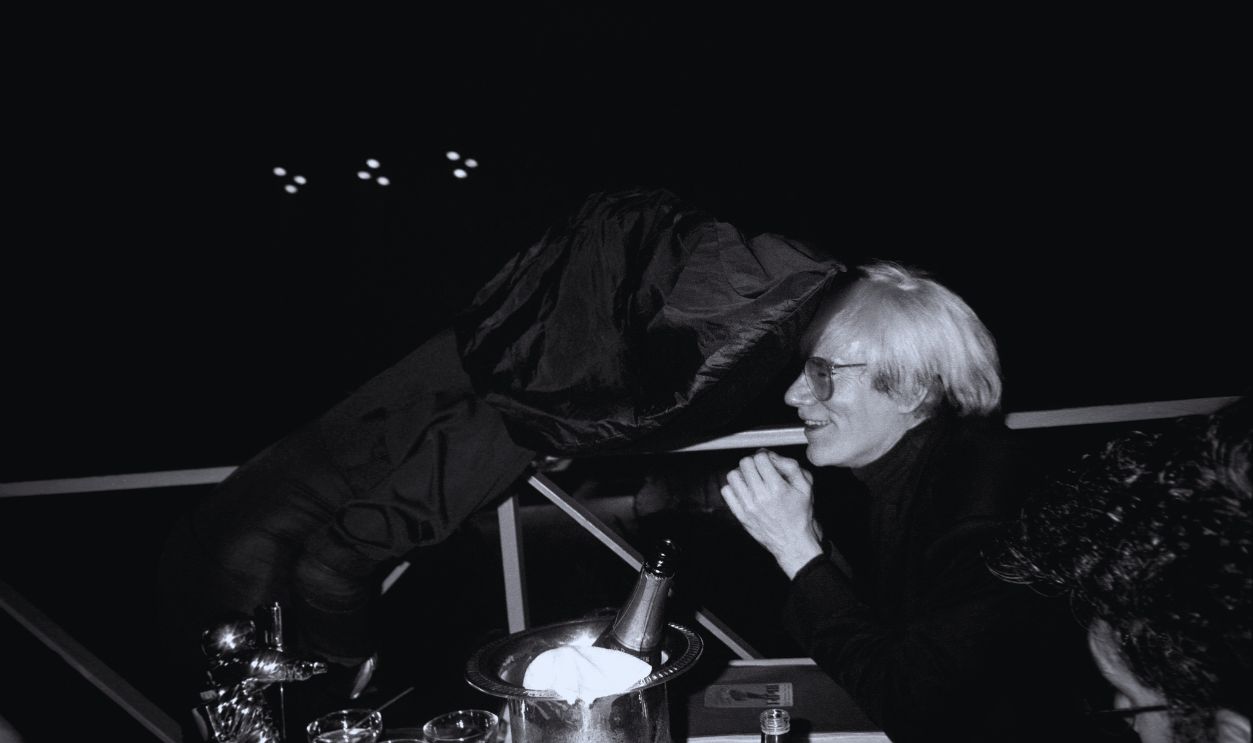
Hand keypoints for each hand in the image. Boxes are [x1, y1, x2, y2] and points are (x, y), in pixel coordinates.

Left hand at [721, 449, 822, 578]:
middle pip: (745, 464)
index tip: (768, 462)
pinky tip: (745, 490)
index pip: (760, 458)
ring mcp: (748, 507)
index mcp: (778, 488)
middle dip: (753, 463)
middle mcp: (761, 497)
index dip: (765, 456)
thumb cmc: (801, 515)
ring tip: (751, 479)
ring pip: (733, 475)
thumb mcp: (806, 487)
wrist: (793, 542)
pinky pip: (727, 491)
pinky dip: (734, 487)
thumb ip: (791, 466)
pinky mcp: (740, 515)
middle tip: (760, 469)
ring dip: (742, 474)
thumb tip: (772, 456)